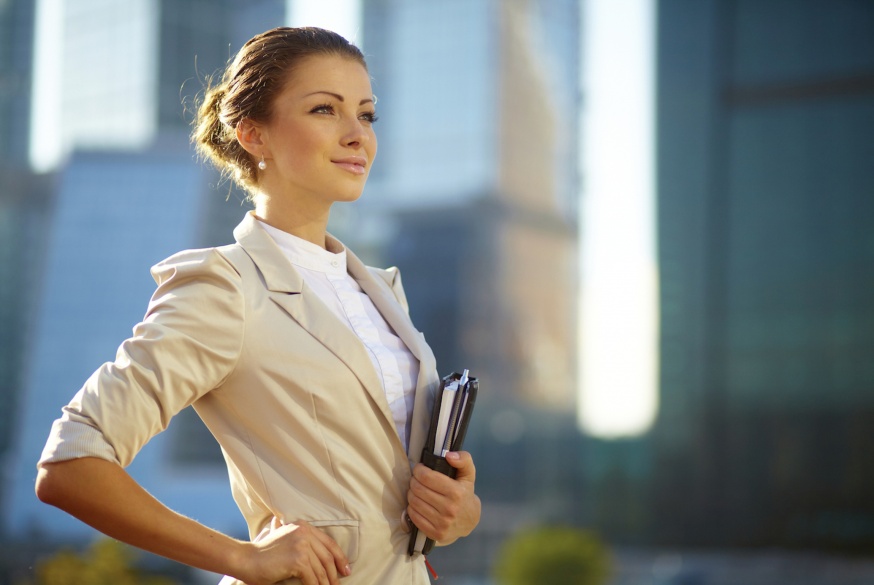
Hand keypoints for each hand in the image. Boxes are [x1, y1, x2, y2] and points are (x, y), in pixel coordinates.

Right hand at [235, 520, 350, 584]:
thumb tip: (321, 560)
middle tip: (339, 584)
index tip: (345, 569)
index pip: (329, 543)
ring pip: (321, 570)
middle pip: (328, 557)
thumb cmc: (264, 554)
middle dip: (335, 573)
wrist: (246, 559)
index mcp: (304, 527)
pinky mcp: (298, 560)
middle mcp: (305, 532)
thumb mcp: (286, 541)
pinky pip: (312, 578)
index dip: (339, 557)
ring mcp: (302, 545)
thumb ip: (302, 543)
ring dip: (326, 583)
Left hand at [406, 451, 481, 544]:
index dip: (419, 470)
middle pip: (418, 489)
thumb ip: (463, 460)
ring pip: (414, 502)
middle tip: (416, 479)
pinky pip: (414, 516)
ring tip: (416, 490)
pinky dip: (411, 508)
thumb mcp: (468, 474)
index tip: (420, 469)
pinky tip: (417, 503)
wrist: (470, 521)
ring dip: (411, 493)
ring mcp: (442, 523)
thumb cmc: (465, 494)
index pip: (426, 477)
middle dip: (414, 480)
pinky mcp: (435, 533)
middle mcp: (449, 509)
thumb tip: (449, 455)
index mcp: (456, 492)